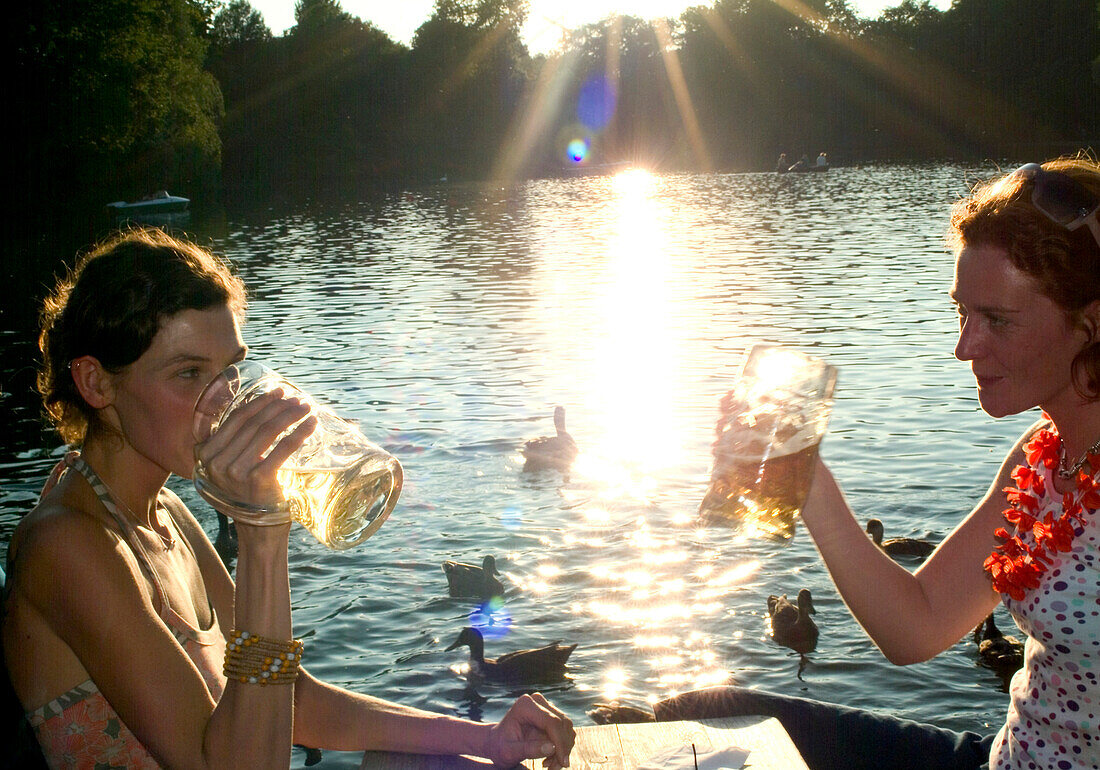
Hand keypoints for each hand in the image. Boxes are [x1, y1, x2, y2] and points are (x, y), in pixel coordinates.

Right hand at [194, 388, 316, 520]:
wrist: (259, 534)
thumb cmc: (251, 497)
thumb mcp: (233, 470)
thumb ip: (236, 446)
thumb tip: (263, 410)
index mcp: (207, 455)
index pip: (236, 419)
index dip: (259, 402)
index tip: (278, 392)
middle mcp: (217, 463)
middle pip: (254, 422)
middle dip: (279, 406)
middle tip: (298, 399)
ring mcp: (236, 472)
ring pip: (268, 431)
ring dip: (290, 415)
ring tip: (306, 408)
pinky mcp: (258, 480)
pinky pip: (282, 448)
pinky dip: (300, 432)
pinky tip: (312, 424)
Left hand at [484, 693, 573, 769]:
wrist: (497, 742)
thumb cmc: (500, 746)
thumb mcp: (510, 752)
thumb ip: (529, 749)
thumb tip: (552, 747)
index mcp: (525, 706)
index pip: (552, 722)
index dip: (560, 742)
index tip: (562, 762)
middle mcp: (537, 702)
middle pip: (562, 724)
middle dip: (562, 748)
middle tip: (554, 768)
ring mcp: (545, 707)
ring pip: (566, 728)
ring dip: (563, 749)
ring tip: (549, 765)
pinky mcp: (551, 715)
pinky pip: (565, 732)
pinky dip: (562, 747)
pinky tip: (549, 758)